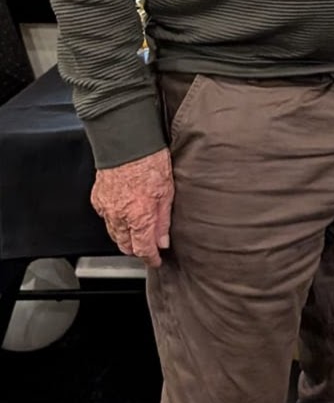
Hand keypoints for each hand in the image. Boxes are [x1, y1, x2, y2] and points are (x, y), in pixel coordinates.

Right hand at [91, 149, 173, 268]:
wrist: (127, 142)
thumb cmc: (149, 161)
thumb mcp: (167, 192)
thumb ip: (163, 220)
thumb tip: (163, 240)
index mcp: (139, 217)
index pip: (143, 249)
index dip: (151, 258)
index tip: (156, 260)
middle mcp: (120, 216)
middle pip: (125, 245)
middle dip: (137, 249)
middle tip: (148, 245)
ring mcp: (106, 208)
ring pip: (114, 234)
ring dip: (125, 237)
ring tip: (137, 232)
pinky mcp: (98, 199)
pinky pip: (106, 218)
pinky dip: (114, 221)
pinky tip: (124, 215)